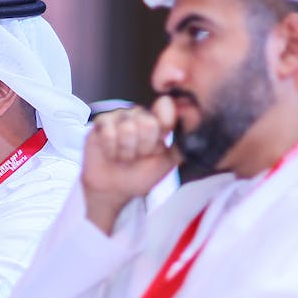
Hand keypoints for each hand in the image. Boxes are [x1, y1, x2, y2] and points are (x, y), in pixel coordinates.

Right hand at [81, 98, 180, 233]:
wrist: (114, 191)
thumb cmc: (139, 176)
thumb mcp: (167, 162)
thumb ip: (181, 144)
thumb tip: (196, 129)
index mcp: (157, 121)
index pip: (166, 106)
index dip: (163, 126)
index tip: (159, 143)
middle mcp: (139, 115)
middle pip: (148, 123)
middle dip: (143, 147)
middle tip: (138, 156)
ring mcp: (119, 117)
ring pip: (127, 129)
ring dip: (126, 151)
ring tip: (123, 157)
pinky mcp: (100, 124)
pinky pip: (108, 132)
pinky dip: (111, 150)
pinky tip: (111, 154)